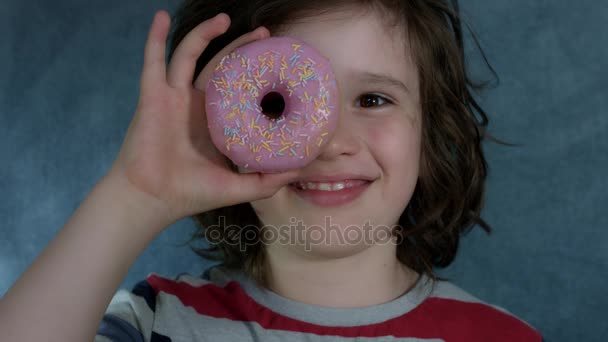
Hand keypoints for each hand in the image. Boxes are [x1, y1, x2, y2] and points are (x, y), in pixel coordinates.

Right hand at [108, 10, 298, 224]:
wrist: (153, 200)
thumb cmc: (191, 194)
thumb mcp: (238, 186)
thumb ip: (268, 180)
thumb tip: (301, 169)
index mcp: (214, 121)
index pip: (238, 88)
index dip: (255, 73)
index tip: (277, 61)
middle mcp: (195, 104)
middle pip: (220, 65)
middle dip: (241, 48)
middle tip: (265, 34)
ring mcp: (172, 97)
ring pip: (189, 55)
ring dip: (205, 33)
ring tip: (225, 17)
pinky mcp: (152, 96)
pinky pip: (153, 61)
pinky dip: (155, 38)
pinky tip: (160, 17)